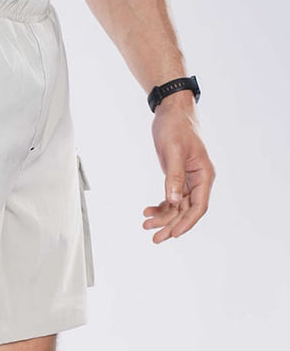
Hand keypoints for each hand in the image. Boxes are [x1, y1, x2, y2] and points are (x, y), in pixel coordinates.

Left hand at [143, 91, 215, 242]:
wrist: (171, 110)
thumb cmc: (176, 126)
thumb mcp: (174, 151)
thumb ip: (174, 176)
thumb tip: (173, 200)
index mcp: (204, 175)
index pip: (199, 206)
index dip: (187, 222)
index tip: (174, 235)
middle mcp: (198, 180)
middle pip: (186, 211)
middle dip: (171, 225)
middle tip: (155, 239)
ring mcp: (188, 180)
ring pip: (176, 207)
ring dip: (162, 218)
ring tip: (145, 226)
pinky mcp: (176, 177)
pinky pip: (170, 198)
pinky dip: (159, 206)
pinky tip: (146, 211)